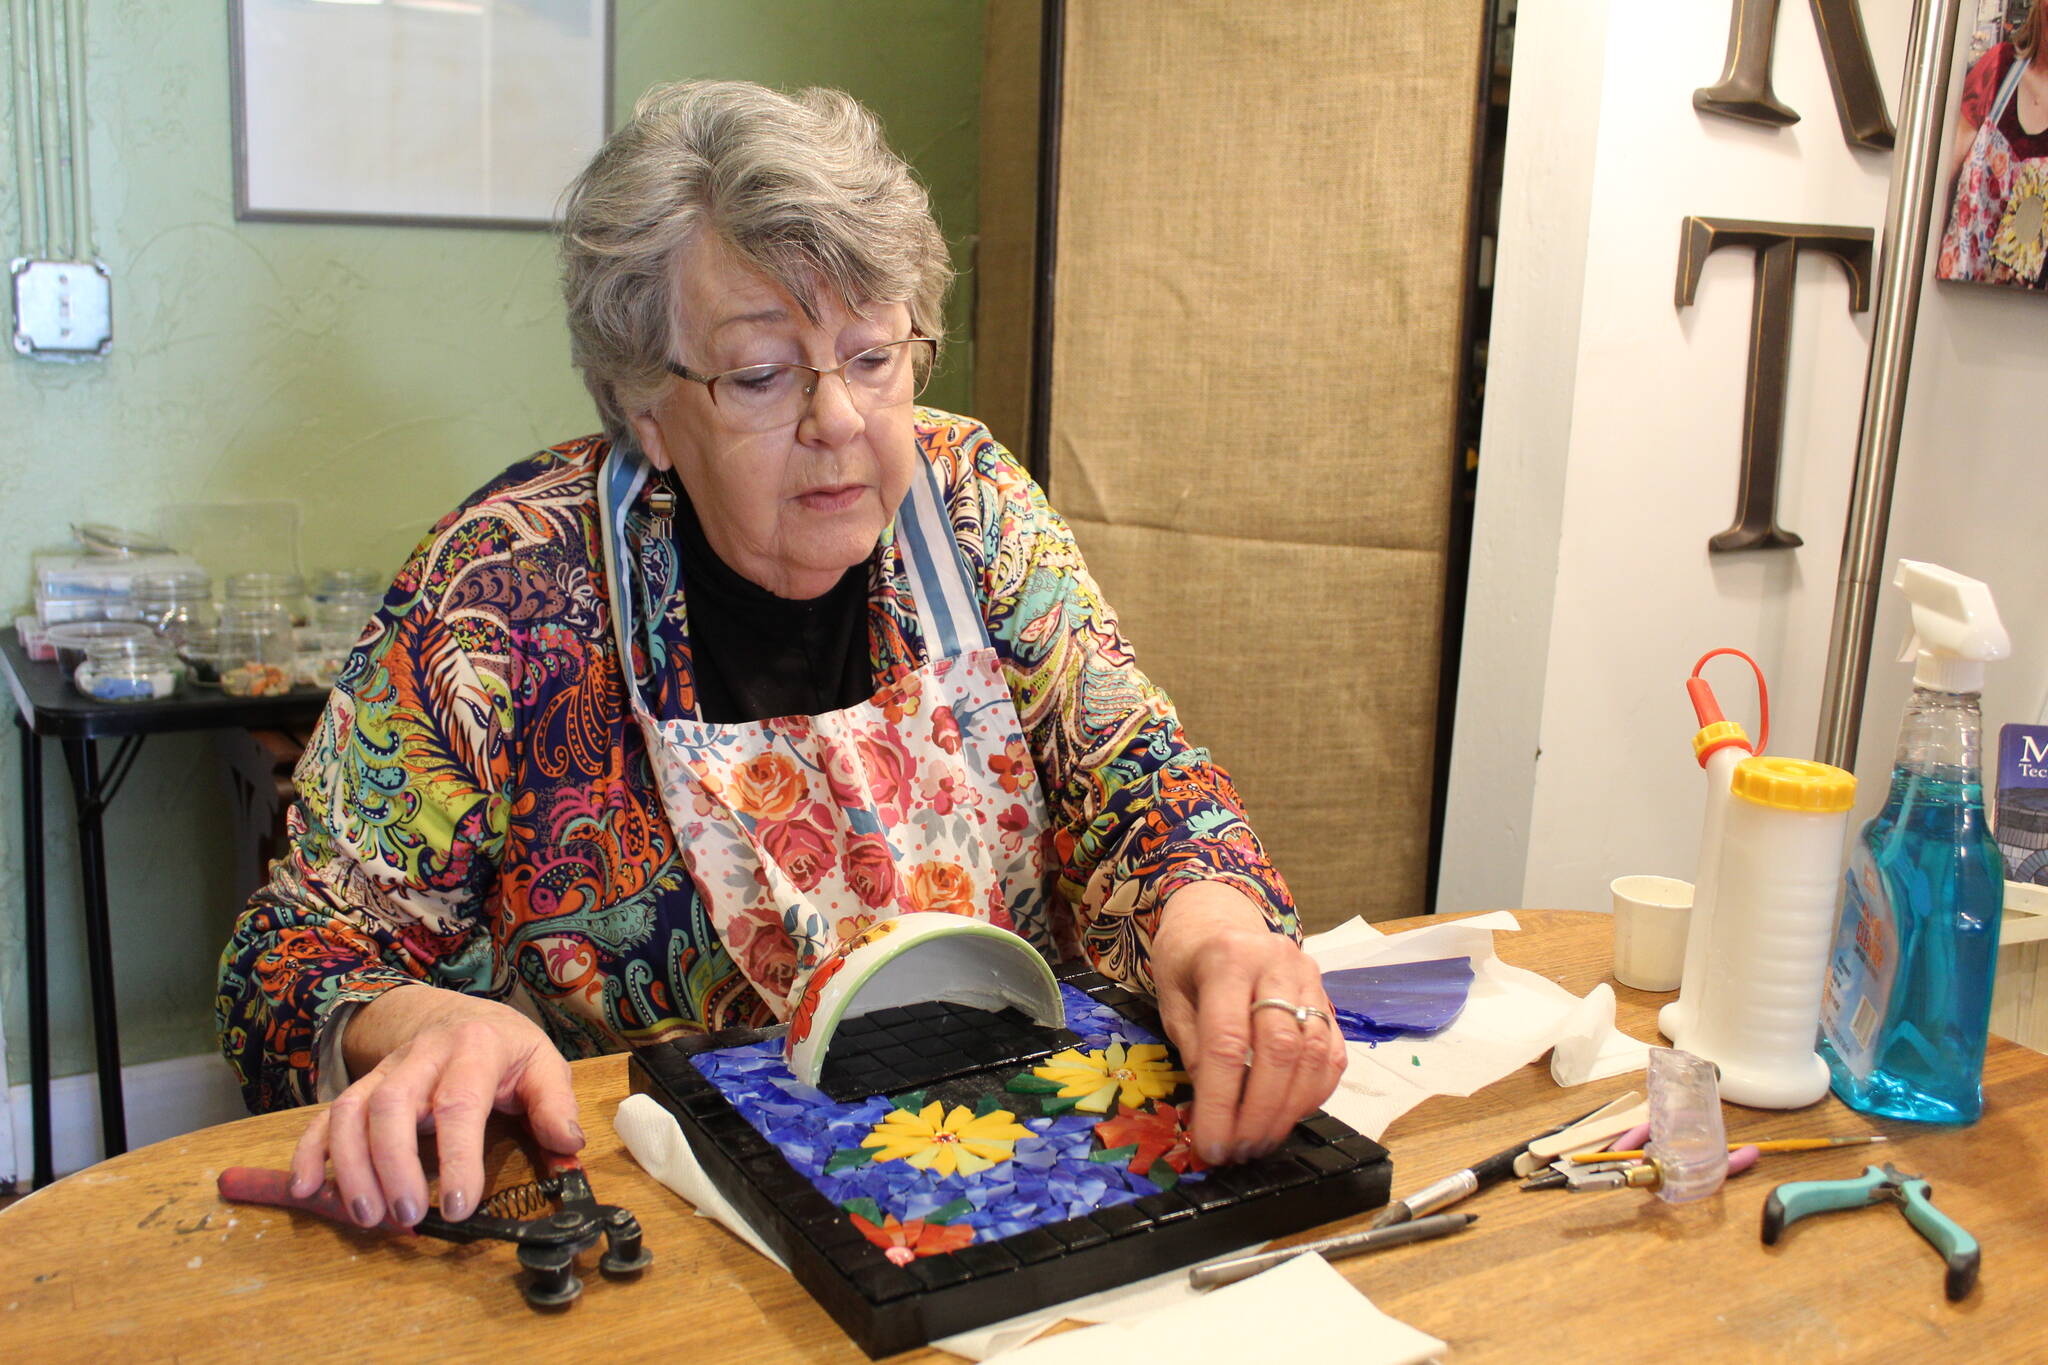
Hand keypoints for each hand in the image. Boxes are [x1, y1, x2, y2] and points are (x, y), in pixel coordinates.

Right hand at [287, 985, 583, 1228]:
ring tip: (367, 1217)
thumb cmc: (506, 1049)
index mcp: (475, 1050)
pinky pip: (325, 1115)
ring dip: (351, 1167)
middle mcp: (422, 1056)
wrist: (459, 1015)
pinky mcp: (360, 1087)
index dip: (456, 1158)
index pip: (458, 1104)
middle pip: (391, 1105)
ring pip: (351, 1110)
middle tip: (406, 1216)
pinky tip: (307, 1190)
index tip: (458, 1206)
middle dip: (393, 1165)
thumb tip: (569, 1146)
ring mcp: (384, 1071)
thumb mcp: (543, 1064)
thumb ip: (555, 1105)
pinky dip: (310, 1151)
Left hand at [1151, 882, 1344, 1165]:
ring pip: (1313, 1054)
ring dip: (1289, 1109)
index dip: (1222, 1103)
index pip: (1229, 1042)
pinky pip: (1332, 1051)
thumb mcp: (1172, 996)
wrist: (1218, 914)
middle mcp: (1277, 964)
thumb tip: (1214, 1109)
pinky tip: (1289, 1115)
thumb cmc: (1187, 958)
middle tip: (1240, 1151)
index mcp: (1228, 959)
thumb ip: (1194, 1047)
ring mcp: (1310, 977)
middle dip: (1260, 1113)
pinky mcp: (1327, 994)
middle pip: (1279, 1051)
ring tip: (1261, 1141)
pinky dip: (1314, 1091)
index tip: (1211, 1145)